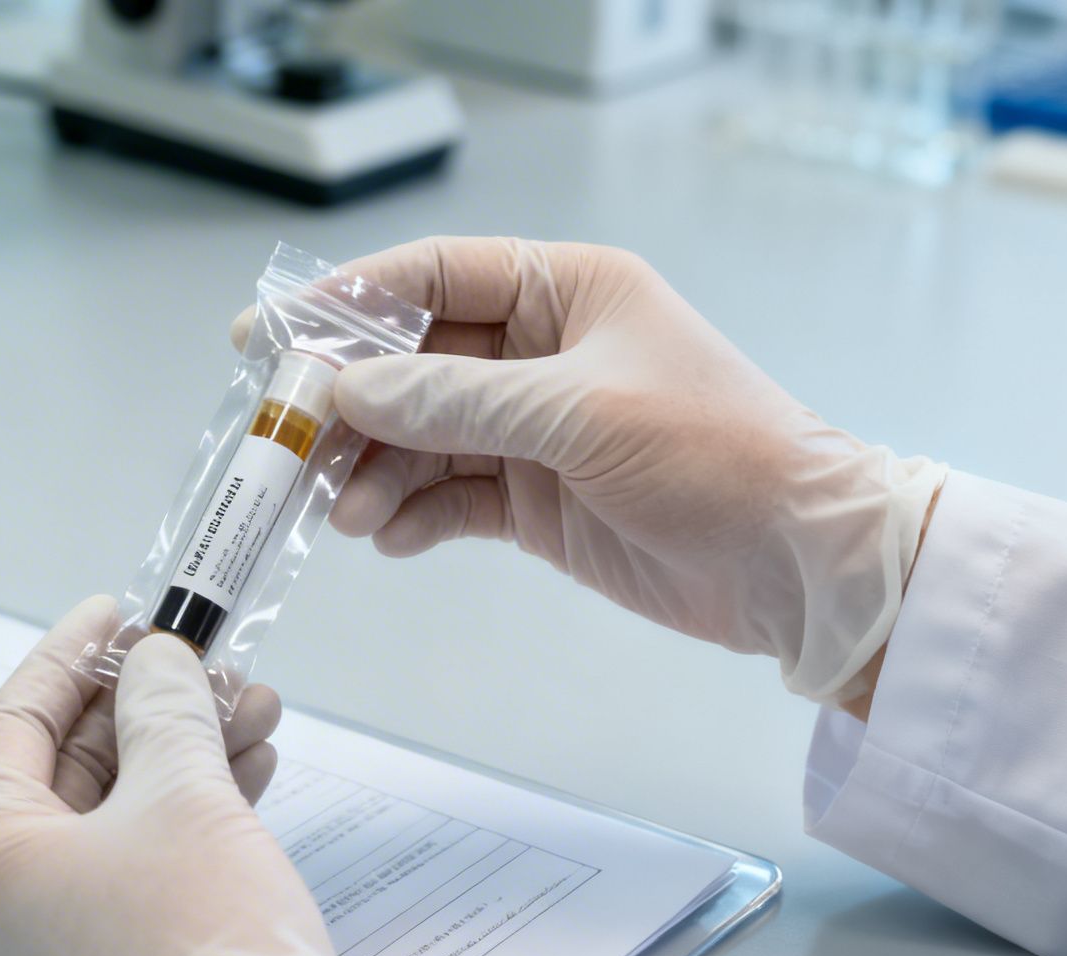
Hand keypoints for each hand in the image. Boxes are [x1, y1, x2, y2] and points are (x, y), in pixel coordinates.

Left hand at [0, 597, 399, 955]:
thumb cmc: (205, 940)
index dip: (71, 656)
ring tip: (255, 714)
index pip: (12, 724)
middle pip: (65, 777)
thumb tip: (154, 664)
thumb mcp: (184, 791)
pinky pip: (125, 881)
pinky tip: (248, 778)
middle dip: (147, 711)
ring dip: (179, 762)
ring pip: (106, 829)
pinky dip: (179, 827)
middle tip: (213, 666)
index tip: (118, 610)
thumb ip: (162, 707)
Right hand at [240, 236, 944, 705]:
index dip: (346, 303)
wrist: (797, 565)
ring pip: (417, 436)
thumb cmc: (717, 456)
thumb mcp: (577, 414)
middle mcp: (539, 352)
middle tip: (287, 441)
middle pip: (409, 363)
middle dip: (348, 403)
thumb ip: (453, 401)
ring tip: (347, 510)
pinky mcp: (532, 499)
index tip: (269, 334)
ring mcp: (532, 429)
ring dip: (372, 470)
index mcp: (564, 292)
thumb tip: (346, 390)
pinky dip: (410, 515)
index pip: (430, 278)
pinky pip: (445, 497)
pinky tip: (389, 535)